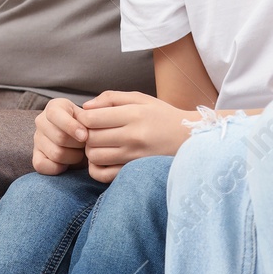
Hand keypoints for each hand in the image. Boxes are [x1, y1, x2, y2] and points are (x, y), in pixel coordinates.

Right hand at [32, 97, 87, 174]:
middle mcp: (41, 121)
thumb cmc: (84, 124)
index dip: (71, 127)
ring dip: (73, 157)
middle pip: (59, 138)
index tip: (85, 136)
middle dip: (78, 145)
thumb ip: (88, 120)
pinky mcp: (35, 156)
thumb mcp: (87, 116)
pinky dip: (58, 168)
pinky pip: (42, 166)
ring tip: (79, 152)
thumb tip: (85, 135)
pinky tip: (67, 163)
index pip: (55, 114)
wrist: (77, 136)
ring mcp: (37, 139)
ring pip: (56, 153)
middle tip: (86, 145)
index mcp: (54, 106)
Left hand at [77, 91, 194, 182]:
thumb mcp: (141, 99)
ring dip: (90, 150)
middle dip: (85, 134)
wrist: (189, 138)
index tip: (88, 117)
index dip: (83, 117)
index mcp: (134, 114)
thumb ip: (112, 98)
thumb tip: (85, 106)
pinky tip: (103, 159)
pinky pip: (103, 175)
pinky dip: (95, 168)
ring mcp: (134, 157)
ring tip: (99, 144)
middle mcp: (133, 136)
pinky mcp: (134, 171)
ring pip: (94, 156)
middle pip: (90, 138)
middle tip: (92, 130)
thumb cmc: (162, 115)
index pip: (92, 118)